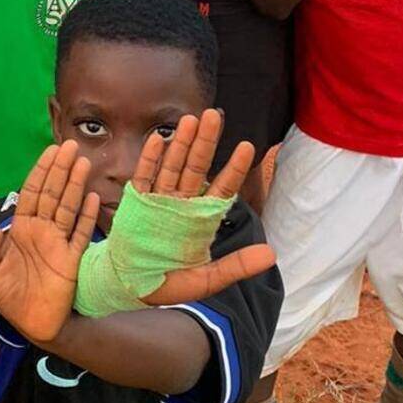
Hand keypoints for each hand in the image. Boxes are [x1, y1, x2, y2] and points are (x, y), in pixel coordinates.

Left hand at [0, 141, 99, 344]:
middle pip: (52, 193)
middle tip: (71, 145)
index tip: (49, 151)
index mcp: (21, 229)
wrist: (30, 324)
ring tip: (82, 163)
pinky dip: (86, 217)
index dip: (40, 172)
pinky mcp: (71, 260)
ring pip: (68, 208)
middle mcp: (41, 231)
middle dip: (60, 169)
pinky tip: (91, 198)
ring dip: (75, 185)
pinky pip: (80, 234)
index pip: (32, 193)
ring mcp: (58, 244)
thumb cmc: (9, 297)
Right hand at [127, 111, 276, 304]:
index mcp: (201, 219)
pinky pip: (144, 177)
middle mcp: (182, 204)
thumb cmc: (169, 283)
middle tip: (214, 115)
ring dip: (179, 144)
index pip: (222, 188)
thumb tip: (272, 255)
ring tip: (190, 120)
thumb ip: (237, 266)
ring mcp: (159, 201)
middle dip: (205, 142)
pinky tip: (156, 140)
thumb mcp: (208, 280)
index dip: (234, 168)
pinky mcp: (137, 203)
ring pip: (172, 166)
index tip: (247, 146)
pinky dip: (150, 159)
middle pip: (196, 167)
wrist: (130, 288)